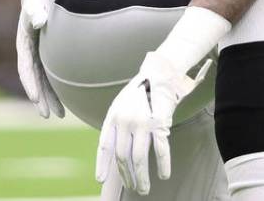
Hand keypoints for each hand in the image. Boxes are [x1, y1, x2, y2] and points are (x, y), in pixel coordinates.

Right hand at [15, 0, 63, 118]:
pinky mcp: (50, 51)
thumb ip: (37, 7)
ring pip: (44, 79)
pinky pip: (53, 73)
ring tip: (61, 115)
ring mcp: (40, 51)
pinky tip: (69, 99)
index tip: (35, 98)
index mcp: (24, 39)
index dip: (30, 83)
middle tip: (48, 115)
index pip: (26, 66)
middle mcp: (31, 49)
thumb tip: (40, 20)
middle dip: (40, 98)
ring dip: (50, 97)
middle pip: (34, 78)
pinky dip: (59, 87)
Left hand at [96, 52, 210, 195]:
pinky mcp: (159, 124)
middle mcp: (124, 120)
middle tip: (133, 187)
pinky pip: (160, 150)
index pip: (104, 145)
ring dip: (142, 177)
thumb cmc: (139, 93)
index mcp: (112, 116)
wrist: (158, 75)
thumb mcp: (120, 105)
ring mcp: (142, 122)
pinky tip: (163, 175)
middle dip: (126, 175)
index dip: (102, 164)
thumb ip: (116, 126)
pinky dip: (162, 166)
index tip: (100, 179)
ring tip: (144, 188)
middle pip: (122, 156)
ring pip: (138, 158)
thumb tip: (114, 152)